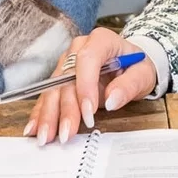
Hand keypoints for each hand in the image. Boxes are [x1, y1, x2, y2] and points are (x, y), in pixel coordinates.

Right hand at [24, 28, 155, 144]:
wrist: (130, 64)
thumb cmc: (136, 66)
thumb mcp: (142, 74)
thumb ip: (129, 86)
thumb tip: (112, 100)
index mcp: (101, 40)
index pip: (87, 59)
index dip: (85, 86)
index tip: (88, 112)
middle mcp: (79, 49)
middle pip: (67, 78)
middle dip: (65, 109)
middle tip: (67, 133)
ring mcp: (67, 62)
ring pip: (53, 89)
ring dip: (49, 115)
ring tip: (47, 137)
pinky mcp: (60, 77)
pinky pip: (48, 95)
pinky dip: (41, 113)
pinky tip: (35, 128)